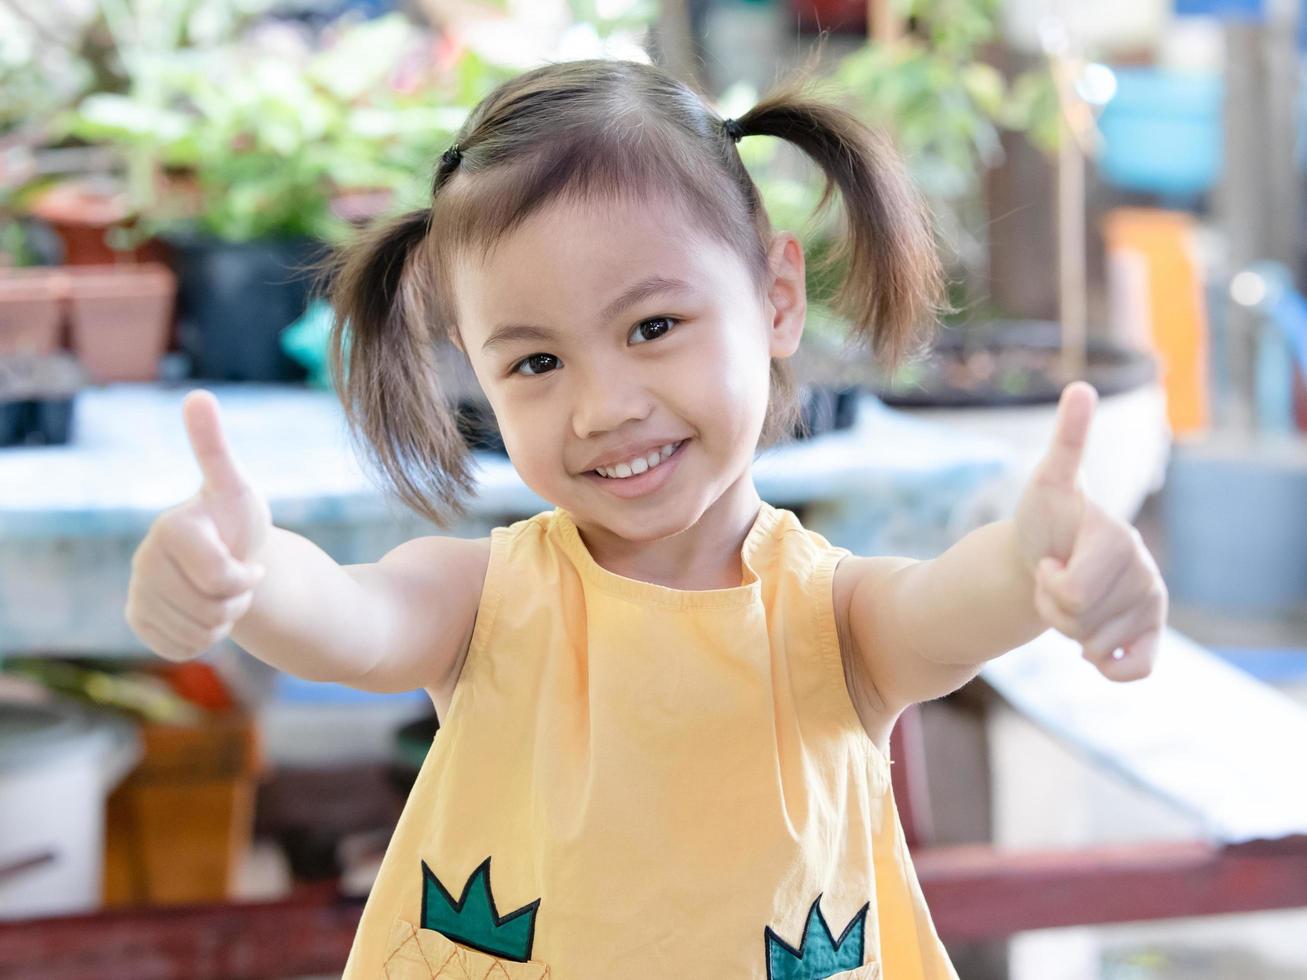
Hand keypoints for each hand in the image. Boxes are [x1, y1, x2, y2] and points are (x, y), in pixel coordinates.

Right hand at [125, 391, 271, 660]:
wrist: (229, 556)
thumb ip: (216, 447)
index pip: (222, 580)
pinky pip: (180, 647)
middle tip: (235, 578)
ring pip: (199, 633)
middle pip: (211, 610)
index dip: (246, 578)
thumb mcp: (237, 486)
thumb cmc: (237, 520)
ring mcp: (137, 591)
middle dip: (235, 601)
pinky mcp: (138, 620)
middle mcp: (143, 560)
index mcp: (170, 528)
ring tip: (220, 592)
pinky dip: (202, 638)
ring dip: (221, 620)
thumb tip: (197, 394)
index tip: (248, 559)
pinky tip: (202, 611)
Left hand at [1013, 382, 1167, 680]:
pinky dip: (1106, 666)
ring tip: (1066, 597)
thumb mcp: (1046, 481)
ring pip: (1094, 646)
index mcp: (1118, 537)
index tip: (1050, 561)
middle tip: (1053, 579)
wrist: (1043, 557)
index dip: (1049, 584)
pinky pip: (1133, 670)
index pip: (1073, 590)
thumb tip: (1080, 387)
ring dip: (1067, 630)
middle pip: (1081, 621)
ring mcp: (1150, 602)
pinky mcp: (1150, 633)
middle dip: (1054, 607)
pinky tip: (1091, 647)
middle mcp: (1144, 568)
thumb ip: (1066, 440)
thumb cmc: (1042, 521)